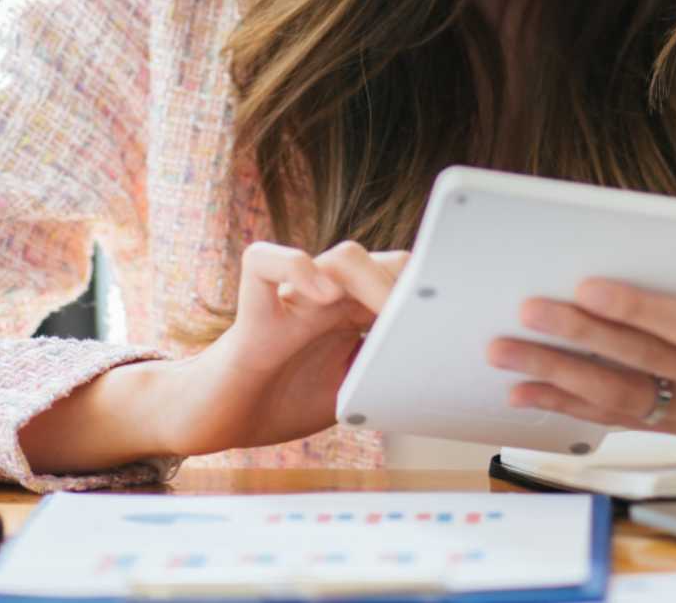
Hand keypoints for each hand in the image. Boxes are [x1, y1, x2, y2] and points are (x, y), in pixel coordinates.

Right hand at [155, 240, 407, 456]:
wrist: (214, 419)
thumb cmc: (279, 398)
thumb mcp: (347, 393)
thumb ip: (382, 374)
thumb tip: (432, 366)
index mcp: (353, 314)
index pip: (403, 282)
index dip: (432, 292)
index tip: (461, 317)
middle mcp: (328, 297)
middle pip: (384, 263)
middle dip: (414, 286)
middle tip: (430, 321)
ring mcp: (292, 300)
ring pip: (340, 256)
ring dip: (372, 281)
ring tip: (385, 313)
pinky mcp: (252, 313)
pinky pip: (265, 263)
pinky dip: (296, 268)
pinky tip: (321, 296)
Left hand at [485, 261, 675, 445]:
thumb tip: (624, 286)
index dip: (636, 307)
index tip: (585, 286)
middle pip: (643, 365)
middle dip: (578, 340)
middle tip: (525, 316)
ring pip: (624, 402)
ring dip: (560, 379)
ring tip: (510, 358)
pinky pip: (625, 420)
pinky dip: (574, 405)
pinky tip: (533, 392)